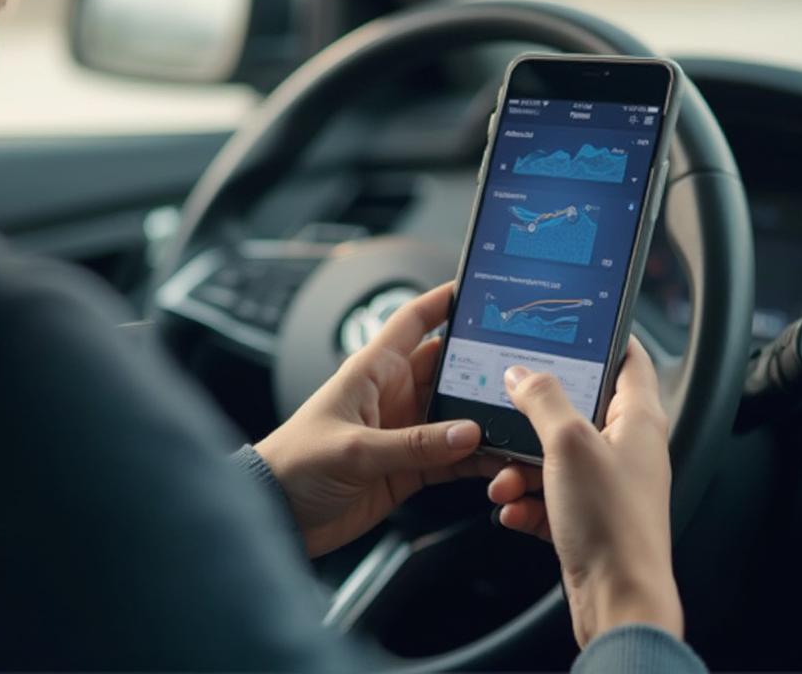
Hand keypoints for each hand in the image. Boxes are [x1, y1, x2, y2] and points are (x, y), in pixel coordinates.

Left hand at [255, 283, 503, 557]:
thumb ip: (412, 443)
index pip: (415, 320)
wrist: (276, 515)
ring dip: (486, 417)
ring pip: (458, 414)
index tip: (481, 286)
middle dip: (485, 365)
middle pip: (450, 367)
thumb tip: (468, 432)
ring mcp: (406, 430)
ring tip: (521, 419)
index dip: (445, 299)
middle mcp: (395, 394)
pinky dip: (478, 460)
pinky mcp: (410, 467)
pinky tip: (501, 462)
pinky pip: (454, 457)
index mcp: (374, 370)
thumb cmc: (296, 464)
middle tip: (525, 366)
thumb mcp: (353, 449)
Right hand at [489, 337, 682, 647]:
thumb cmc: (612, 524)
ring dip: (520, 464)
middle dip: (534, 414)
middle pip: (577, 407)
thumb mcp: (568, 443)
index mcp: (637, 420)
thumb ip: (542, 399)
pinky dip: (526, 499)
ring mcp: (607, 483)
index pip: (629, 359)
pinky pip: (548, 494)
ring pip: (554, 454)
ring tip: (505, 479)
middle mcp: (626, 448)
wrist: (618, 602)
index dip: (603, 337)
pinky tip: (512, 508)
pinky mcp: (588, 516)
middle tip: (510, 408)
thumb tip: (521, 372)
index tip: (569, 326)